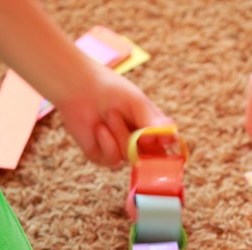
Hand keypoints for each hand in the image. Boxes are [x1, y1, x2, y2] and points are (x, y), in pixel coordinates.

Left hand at [52, 62, 171, 166]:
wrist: (79, 87)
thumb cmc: (112, 90)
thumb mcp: (138, 105)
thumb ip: (154, 124)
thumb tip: (172, 139)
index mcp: (151, 128)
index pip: (167, 145)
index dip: (168, 148)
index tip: (168, 143)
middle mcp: (138, 142)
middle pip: (152, 158)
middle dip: (145, 146)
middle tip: (142, 135)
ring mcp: (121, 151)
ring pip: (131, 157)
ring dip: (121, 136)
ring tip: (110, 114)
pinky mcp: (102, 156)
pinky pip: (113, 159)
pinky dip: (107, 143)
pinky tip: (99, 128)